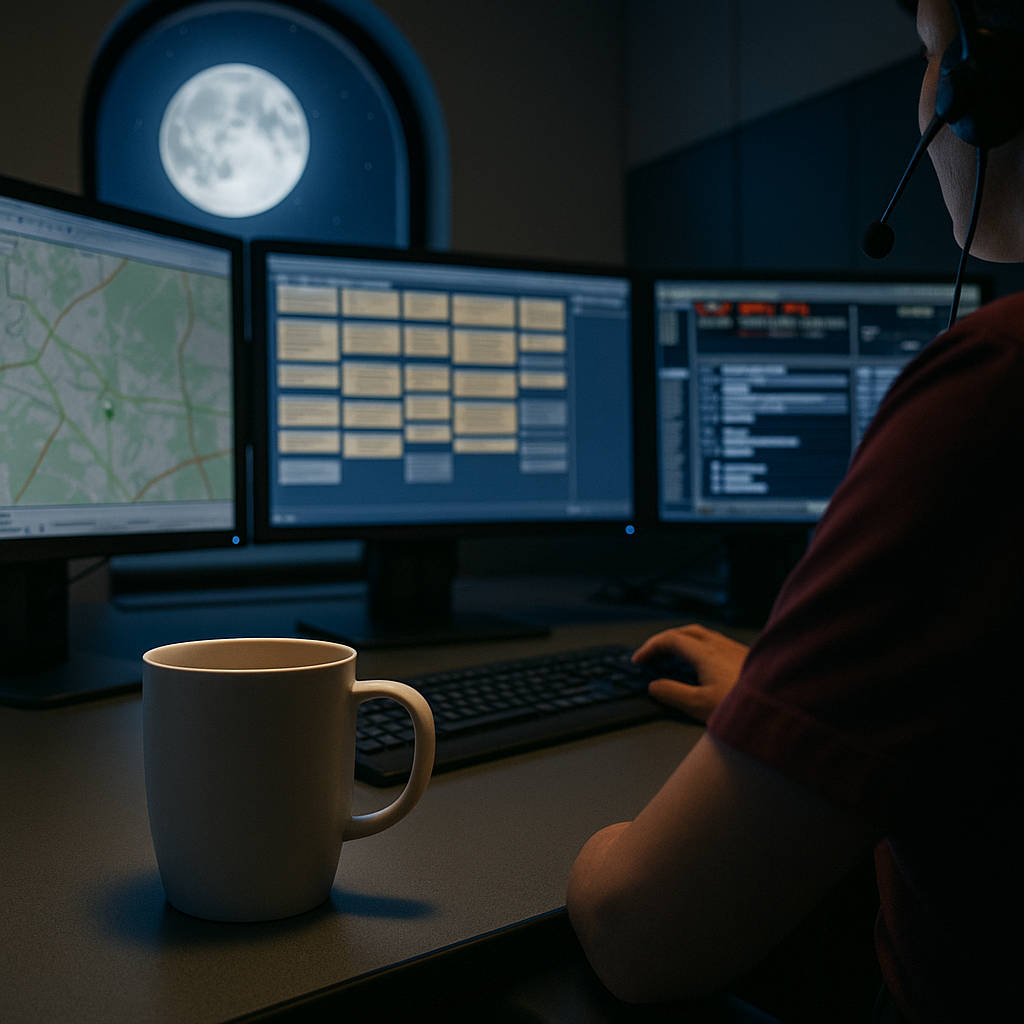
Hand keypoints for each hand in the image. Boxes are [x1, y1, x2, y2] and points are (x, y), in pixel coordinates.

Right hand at [632, 624, 748, 721]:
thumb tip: (655, 686)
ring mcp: (735, 649)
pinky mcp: (746, 658)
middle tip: (652, 655)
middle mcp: (721, 645)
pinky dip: (700, 648)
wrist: (785, 705)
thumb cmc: (745, 707)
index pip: (670, 640)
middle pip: (686, 632)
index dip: (650, 648)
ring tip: (675, 659)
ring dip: (683, 642)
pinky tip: (704, 666)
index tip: (639, 660)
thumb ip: (673, 693)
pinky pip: (716, 643)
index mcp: (705, 653)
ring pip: (703, 636)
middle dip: (665, 641)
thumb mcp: (699, 705)